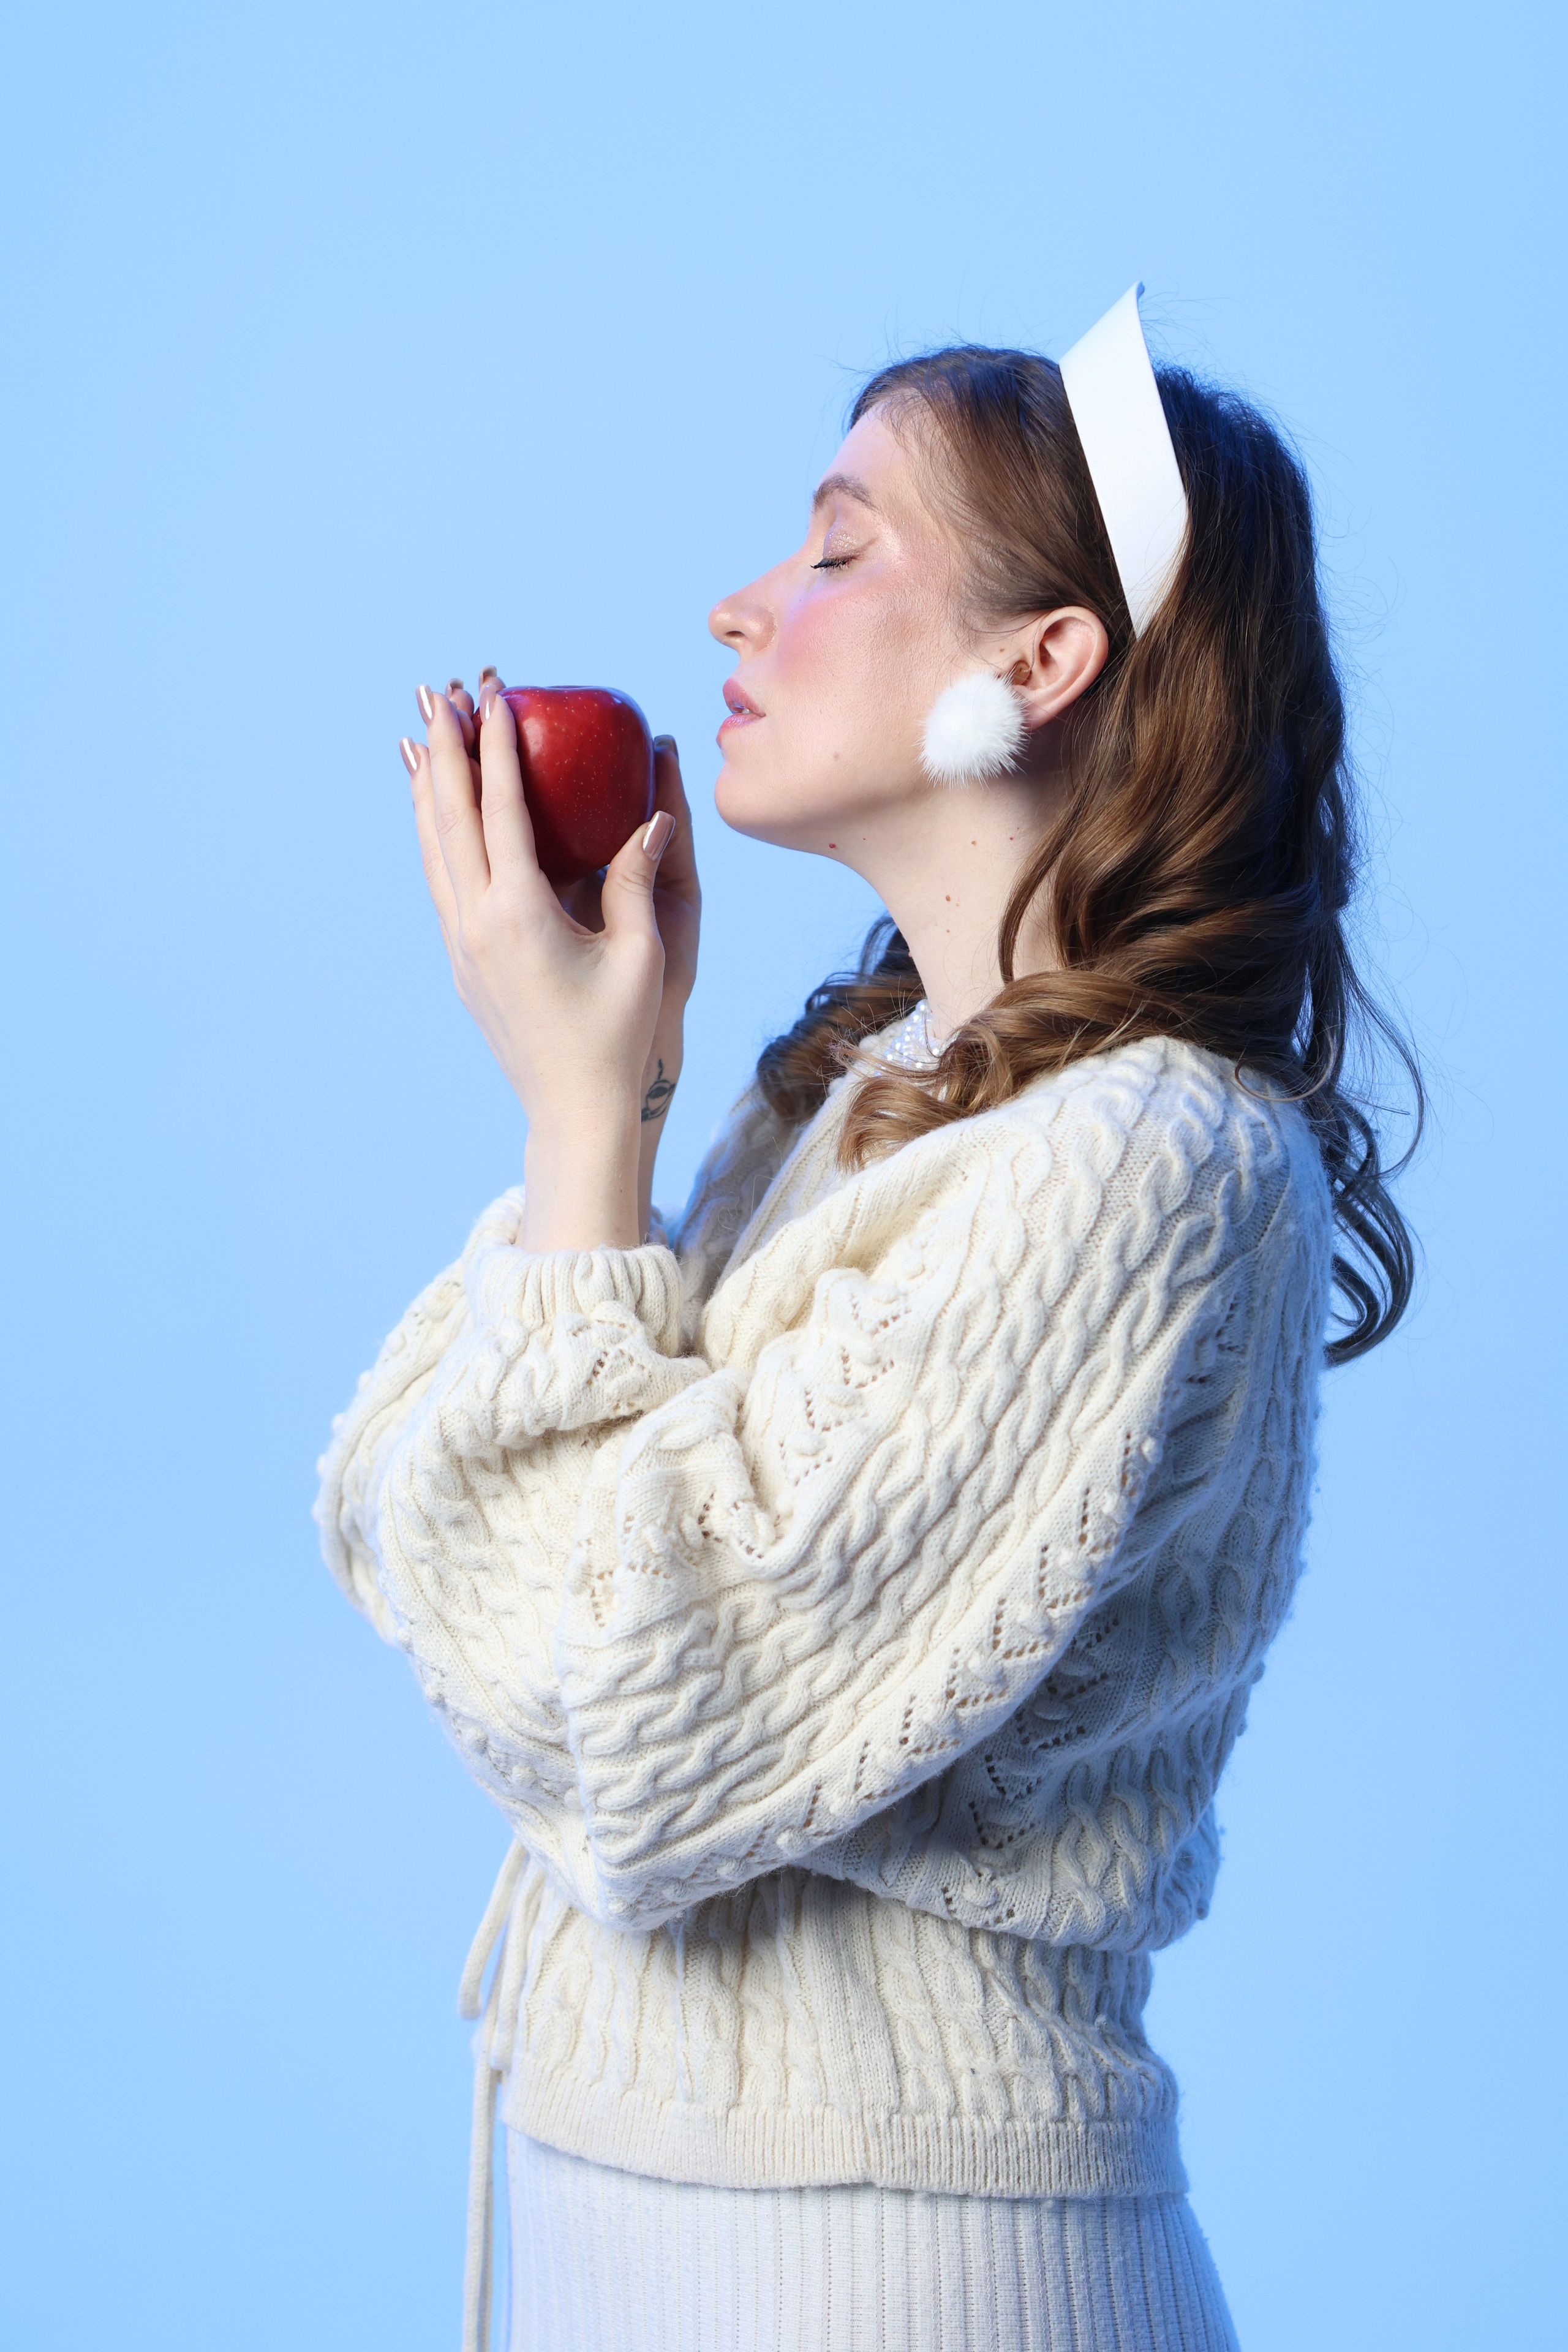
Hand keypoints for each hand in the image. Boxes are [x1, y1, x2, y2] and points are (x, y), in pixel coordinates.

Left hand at [400, 677, 700, 1250]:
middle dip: (443, 748)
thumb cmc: (619, 1038)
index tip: (494, 694)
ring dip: (425, 786)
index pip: (501, 809)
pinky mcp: (463, 962)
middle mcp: (476, 923)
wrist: (575, 1112)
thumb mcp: (642, 956)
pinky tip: (432, 814)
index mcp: (518, 914)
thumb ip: (638, 882)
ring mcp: (461, 944)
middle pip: (448, 816)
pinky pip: (437, 878)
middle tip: (436, 690)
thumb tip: (651, 819)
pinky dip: (431, 832)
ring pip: (431, 846)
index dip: (498, 747)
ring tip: (416, 736)